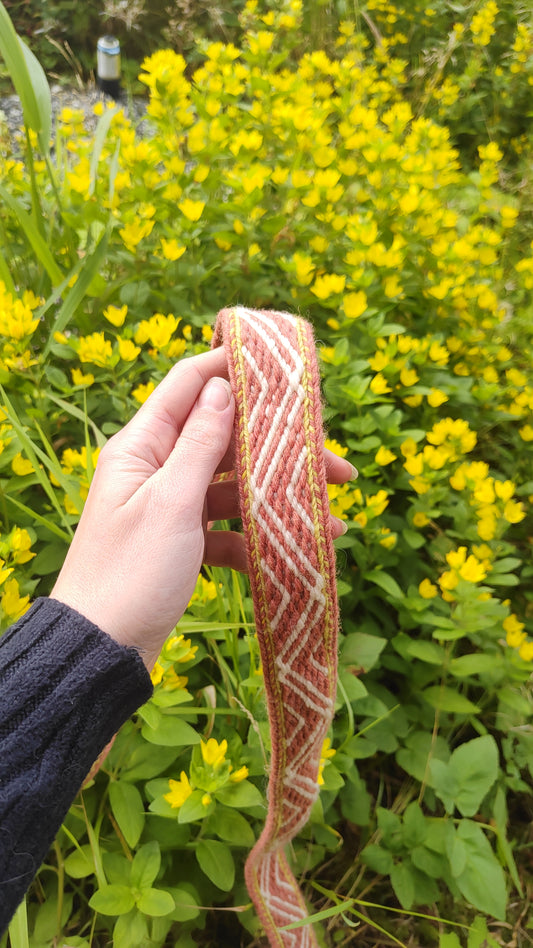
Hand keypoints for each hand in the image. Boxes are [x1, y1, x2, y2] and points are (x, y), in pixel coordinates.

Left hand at [51, 349, 353, 669]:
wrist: (102, 649)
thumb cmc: (130, 573)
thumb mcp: (172, 503)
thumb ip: (200, 444)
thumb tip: (222, 386)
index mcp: (143, 445)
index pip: (189, 384)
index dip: (232, 368)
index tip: (282, 366)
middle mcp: (156, 467)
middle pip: (225, 439)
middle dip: (280, 449)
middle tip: (337, 465)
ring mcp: (171, 505)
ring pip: (234, 486)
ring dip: (278, 498)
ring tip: (332, 516)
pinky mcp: (182, 540)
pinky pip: (227, 527)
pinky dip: (258, 537)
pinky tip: (294, 551)